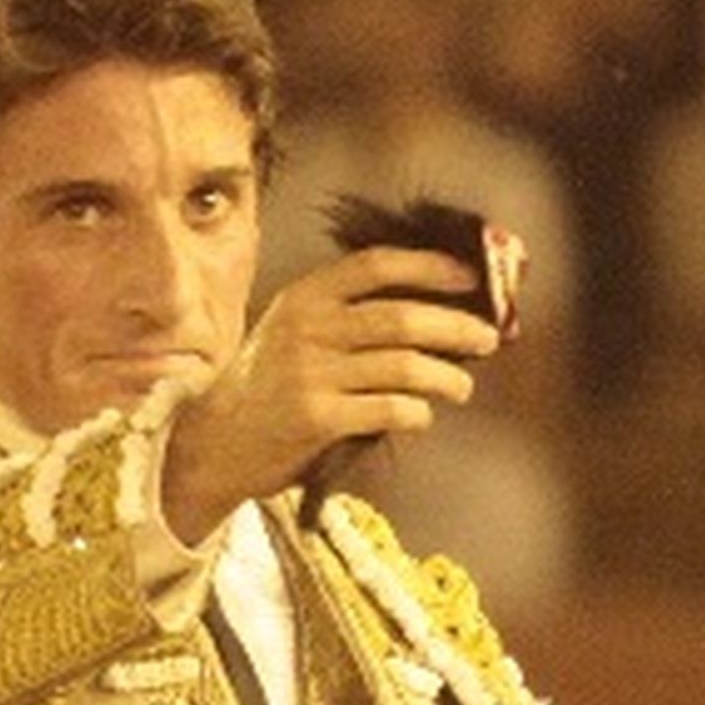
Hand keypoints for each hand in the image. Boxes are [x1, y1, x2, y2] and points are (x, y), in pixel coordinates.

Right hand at [162, 247, 501, 539]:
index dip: (430, 267)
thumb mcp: (294, 329)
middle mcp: (307, 328)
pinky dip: (417, 413)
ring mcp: (311, 373)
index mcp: (305, 296)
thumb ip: (348, 313)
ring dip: (448, 376)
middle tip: (488, 338)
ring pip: (405, 366)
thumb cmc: (269, 384)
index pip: (376, 265)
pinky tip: (421, 416)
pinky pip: (390, 409)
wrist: (216, 440)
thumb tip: (435, 308)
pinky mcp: (317, 419)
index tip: (470, 277)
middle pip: (402, 317)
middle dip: (456, 326)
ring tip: (462, 386)